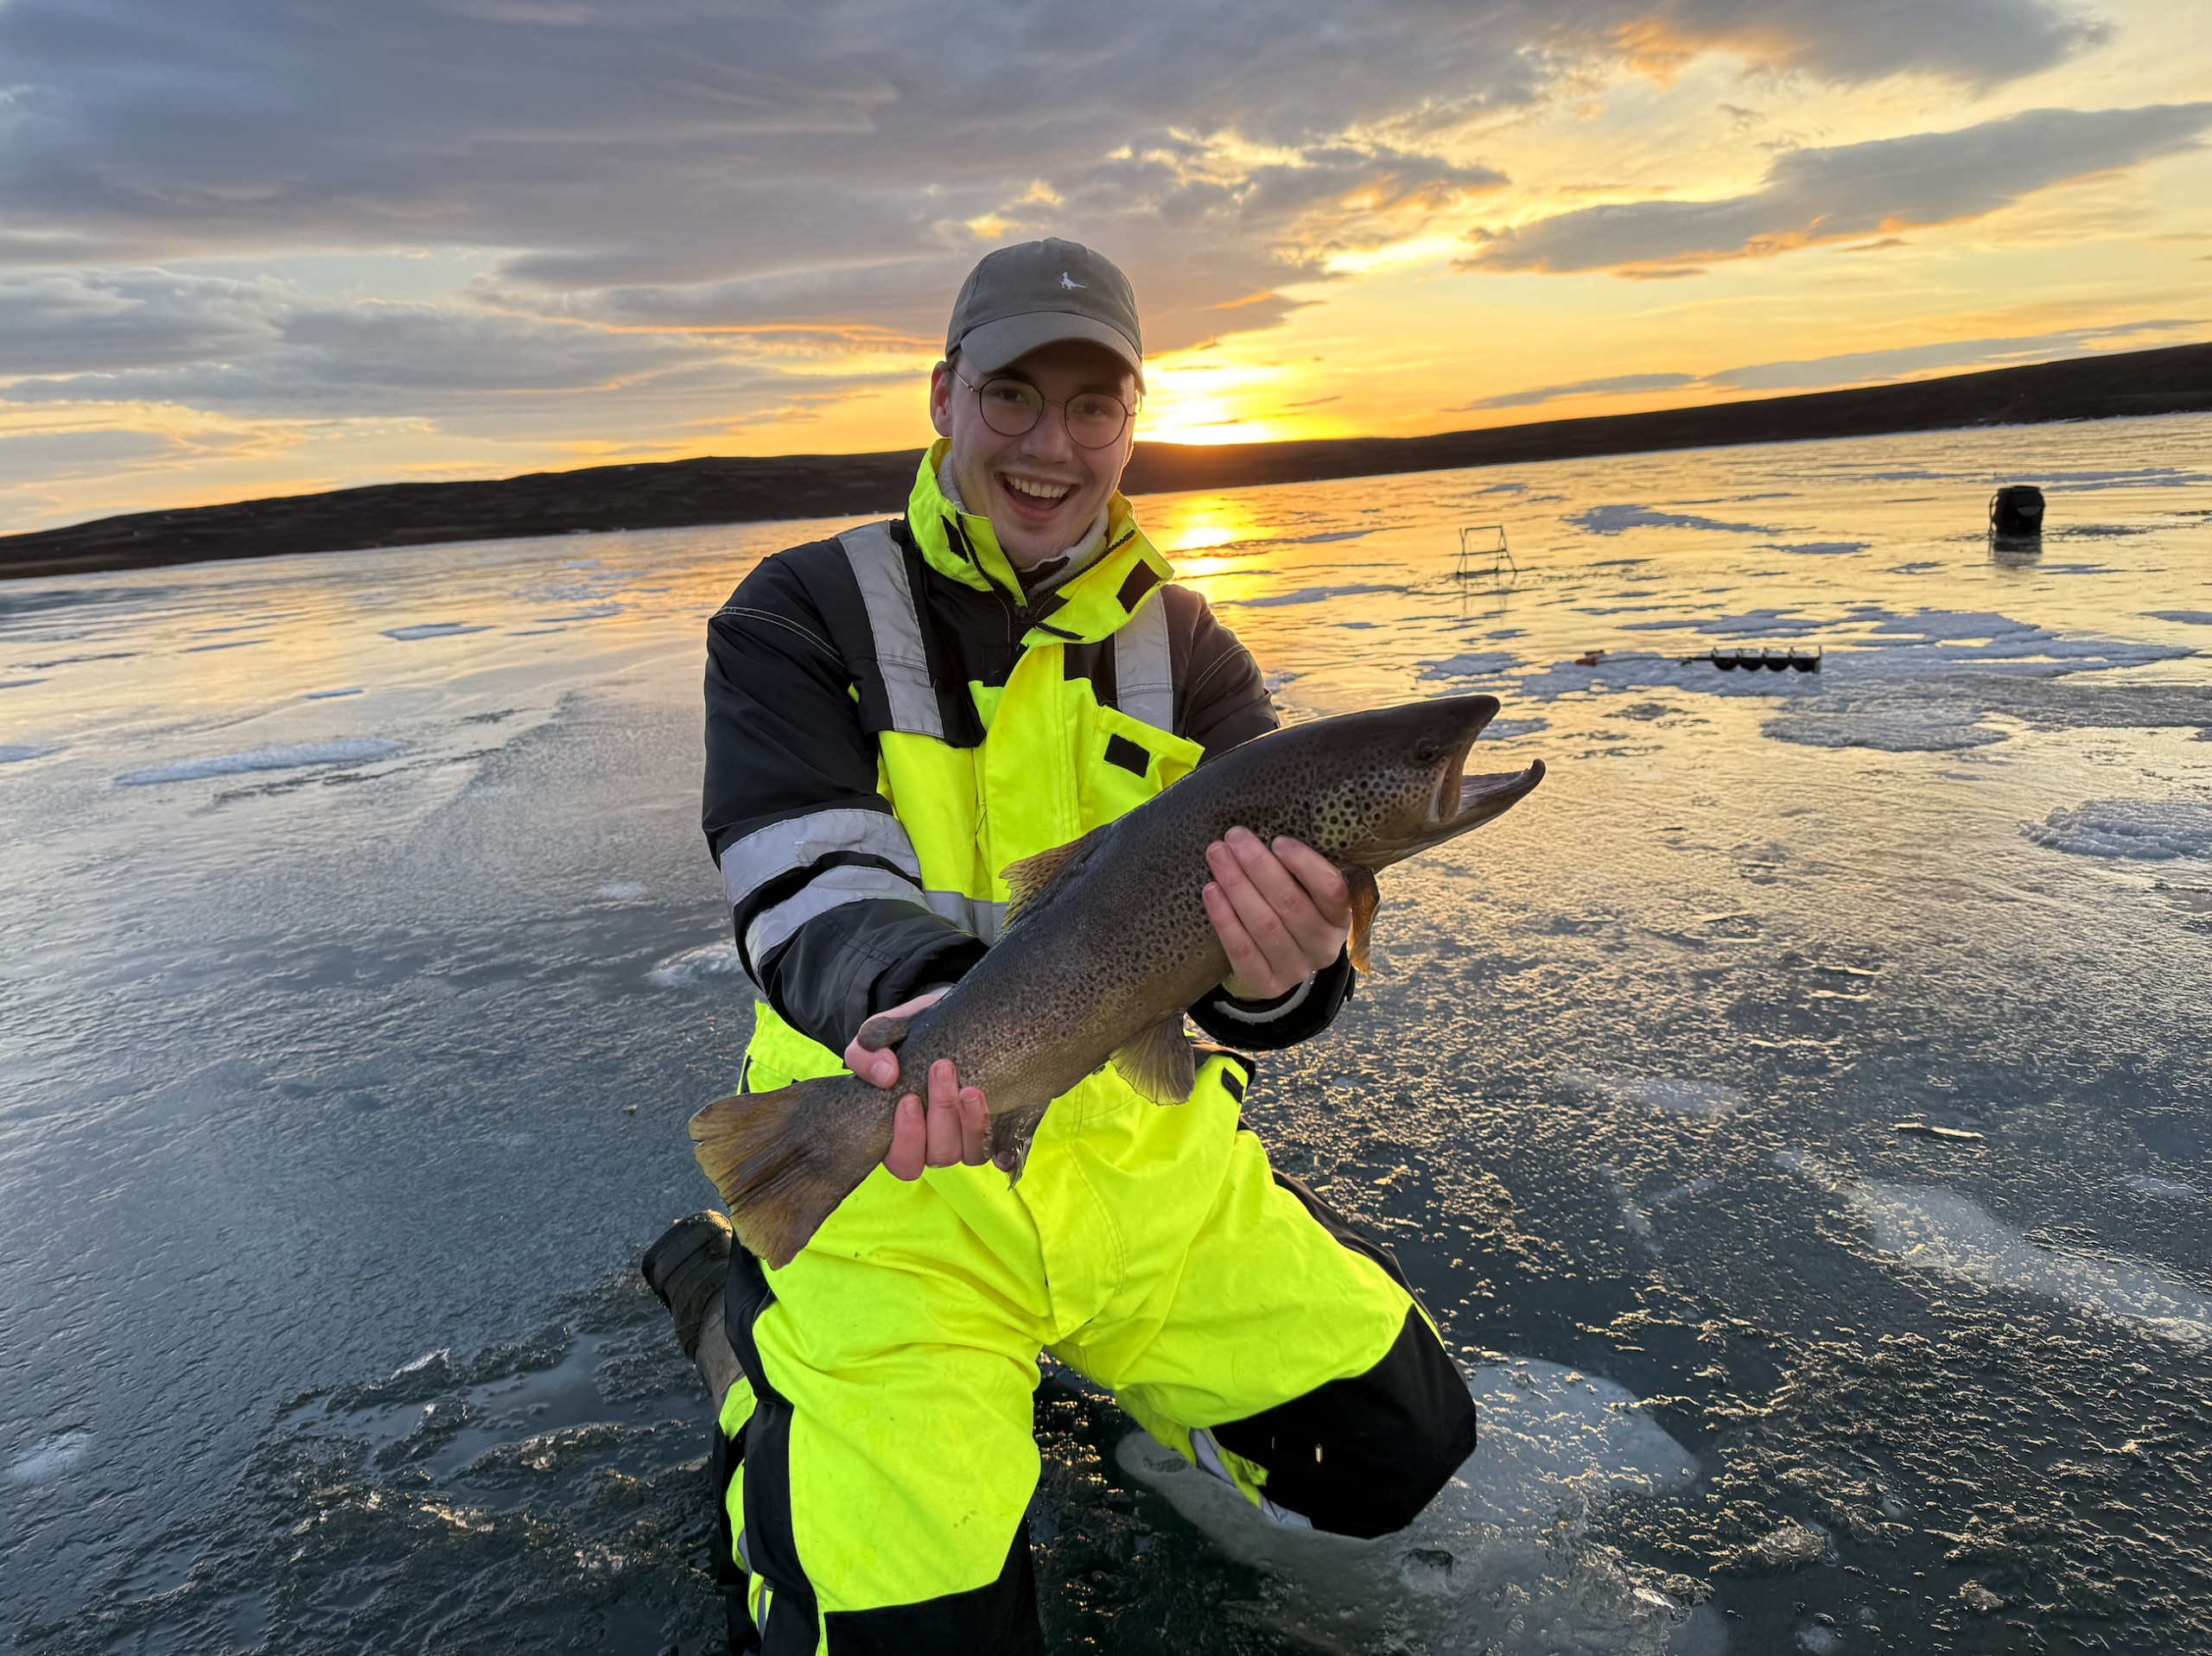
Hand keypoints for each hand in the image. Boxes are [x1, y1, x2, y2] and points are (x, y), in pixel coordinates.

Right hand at [843, 990, 990, 1180]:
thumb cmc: (908, 1038)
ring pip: (969, 1153)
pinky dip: (999, 1138)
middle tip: (942, 1070)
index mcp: (900, 1133)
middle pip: (938, 1155)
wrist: (946, 1021)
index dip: (907, 1138)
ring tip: (970, 1088)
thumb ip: (867, 1053)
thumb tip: (885, 1075)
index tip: (909, 1098)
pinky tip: (997, 1112)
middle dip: (941, 1115)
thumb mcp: (881, 1037)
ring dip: (971, 1123)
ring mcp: (965, 1140)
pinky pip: (998, 1147)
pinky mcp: (994, 1130)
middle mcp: (934, 1144)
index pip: (902, 1161)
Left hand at [1203, 829, 1351, 999]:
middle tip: (1234, 838)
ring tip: (1217, 856)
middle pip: (1290, 904)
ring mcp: (1297, 968)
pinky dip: (1224, 918)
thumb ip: (1297, 865)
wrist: (1275, 956)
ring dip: (1237, 886)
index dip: (1305, 865)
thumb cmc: (1291, 905)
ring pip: (1264, 925)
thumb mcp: (1305, 887)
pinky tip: (1211, 891)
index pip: (1332, 890)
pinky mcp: (1268, 983)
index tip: (1278, 840)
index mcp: (1342, 917)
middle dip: (1258, 866)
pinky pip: (1242, 949)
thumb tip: (1265, 828)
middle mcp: (1324, 947)